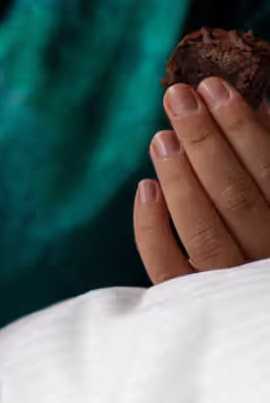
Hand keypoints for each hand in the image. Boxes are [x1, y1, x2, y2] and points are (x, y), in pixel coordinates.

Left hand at [134, 78, 269, 282]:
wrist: (255, 313)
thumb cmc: (264, 221)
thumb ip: (266, 151)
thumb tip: (256, 103)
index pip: (269, 171)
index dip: (241, 128)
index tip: (214, 89)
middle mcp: (265, 255)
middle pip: (234, 197)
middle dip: (204, 141)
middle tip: (178, 99)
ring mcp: (231, 285)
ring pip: (204, 232)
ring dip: (179, 179)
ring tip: (160, 137)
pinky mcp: (193, 302)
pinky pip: (168, 270)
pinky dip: (151, 230)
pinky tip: (145, 189)